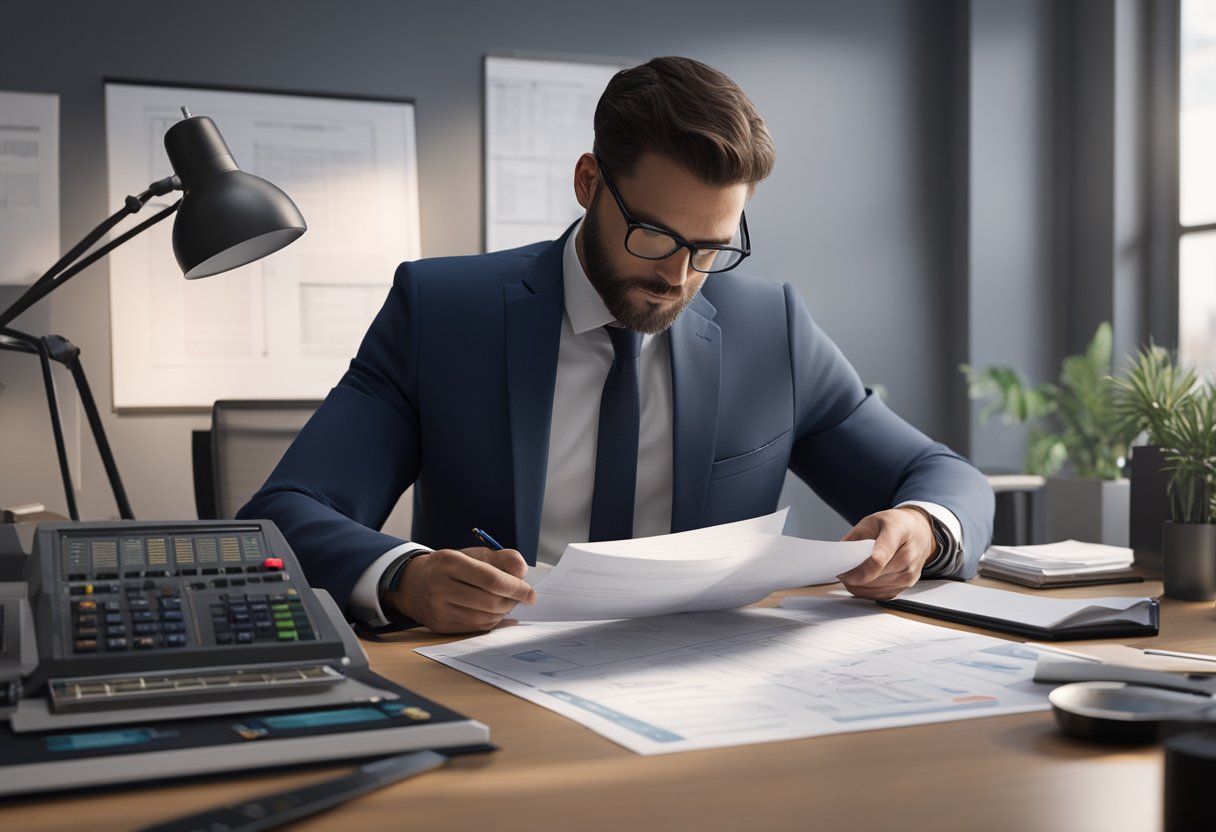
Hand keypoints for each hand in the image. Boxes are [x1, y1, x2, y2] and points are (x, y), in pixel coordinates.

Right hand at [387, 547, 536, 633]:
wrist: (414, 584)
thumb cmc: (450, 567)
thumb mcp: (472, 554)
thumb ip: (500, 558)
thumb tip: (522, 569)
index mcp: (449, 562)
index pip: (491, 579)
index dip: (516, 587)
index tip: (531, 593)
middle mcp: (440, 586)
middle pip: (490, 601)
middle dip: (512, 601)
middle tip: (522, 598)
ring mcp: (438, 608)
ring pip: (484, 617)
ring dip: (503, 612)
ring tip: (507, 603)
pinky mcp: (440, 625)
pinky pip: (475, 627)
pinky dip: (491, 621)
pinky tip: (493, 612)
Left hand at [836, 506, 936, 599]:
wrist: (919, 531)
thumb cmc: (894, 525)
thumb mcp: (870, 521)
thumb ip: (853, 539)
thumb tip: (839, 559)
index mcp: (897, 532)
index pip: (879, 558)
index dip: (860, 570)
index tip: (843, 573)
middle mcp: (908, 554)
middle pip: (876, 576)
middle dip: (854, 578)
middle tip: (841, 572)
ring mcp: (910, 571)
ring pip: (877, 589)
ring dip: (860, 586)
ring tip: (850, 576)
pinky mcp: (908, 584)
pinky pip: (883, 595)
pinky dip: (868, 591)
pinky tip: (862, 583)